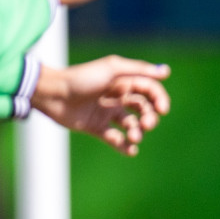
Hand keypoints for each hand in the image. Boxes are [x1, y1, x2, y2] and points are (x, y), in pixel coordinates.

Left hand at [31, 56, 170, 154]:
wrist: (53, 94)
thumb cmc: (82, 78)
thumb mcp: (112, 69)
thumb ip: (139, 70)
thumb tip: (166, 71)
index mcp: (124, 81)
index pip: (150, 91)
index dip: (159, 99)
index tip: (162, 109)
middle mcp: (118, 97)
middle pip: (143, 109)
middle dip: (149, 118)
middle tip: (147, 125)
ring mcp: (107, 113)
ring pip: (131, 125)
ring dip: (137, 132)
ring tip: (134, 138)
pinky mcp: (97, 128)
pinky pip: (116, 139)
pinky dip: (124, 146)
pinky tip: (130, 150)